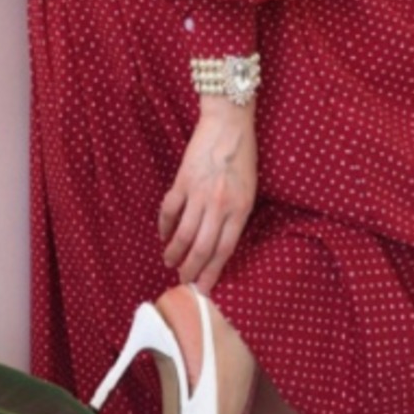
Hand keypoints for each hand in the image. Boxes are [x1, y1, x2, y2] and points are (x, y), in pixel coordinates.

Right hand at [159, 97, 257, 290]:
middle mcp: (219, 205)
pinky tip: (164, 236)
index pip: (224, 251)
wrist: (229, 125)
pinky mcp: (182, 182)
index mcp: (240, 209)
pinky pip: (169, 211)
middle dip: (191, 269)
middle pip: (201, 248)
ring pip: (183, 234)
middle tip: (183, 280)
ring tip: (170, 262)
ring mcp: (199, 194)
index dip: (212, 273)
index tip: (204, 288)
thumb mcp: (250, 191)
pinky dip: (164, 227)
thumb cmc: (243, 158)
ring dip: (174, 253)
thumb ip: (236, 216)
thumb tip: (220, 243)